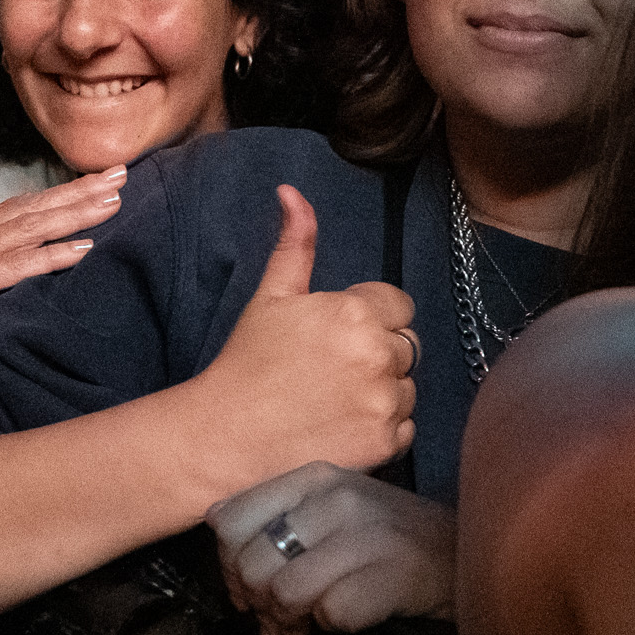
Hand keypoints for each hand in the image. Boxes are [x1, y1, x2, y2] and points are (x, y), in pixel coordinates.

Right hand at [0, 168, 127, 358]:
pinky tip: (85, 249)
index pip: (21, 208)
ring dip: (76, 213)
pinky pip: (18, 266)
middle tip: (121, 174)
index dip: (60, 194)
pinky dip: (53, 255)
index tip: (96, 183)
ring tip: (113, 201)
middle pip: (35, 208)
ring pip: (33, 227)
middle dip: (80, 191)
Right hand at [188, 187, 417, 487]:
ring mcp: (384, 401)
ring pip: (407, 387)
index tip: (339, 337)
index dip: (370, 318)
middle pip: (406, 345)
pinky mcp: (385, 442)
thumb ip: (295, 244)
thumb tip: (292, 193)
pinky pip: (405, 426)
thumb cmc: (247, 365)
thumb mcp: (271, 297)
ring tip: (335, 401)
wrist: (227, 438)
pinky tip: (344, 426)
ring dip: (382, 391)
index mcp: (355, 312)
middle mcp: (377, 354)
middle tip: (332, 371)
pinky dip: (383, 428)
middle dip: (378, 353)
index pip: (398, 305)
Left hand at [208, 462, 455, 634]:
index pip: (230, 519)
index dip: (229, 565)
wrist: (461, 553)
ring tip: (301, 628)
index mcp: (313, 478)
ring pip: (284, 591)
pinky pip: (330, 613)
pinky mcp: (388, 574)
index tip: (247, 586)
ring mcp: (365, 535)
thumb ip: (275, 510)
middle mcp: (336, 498)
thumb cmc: (386, 536)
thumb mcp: (329, 505)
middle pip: (253, 563)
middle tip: (274, 617)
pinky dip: (331, 626)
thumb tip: (215, 525)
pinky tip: (343, 619)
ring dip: (287, 621)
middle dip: (256, 603)